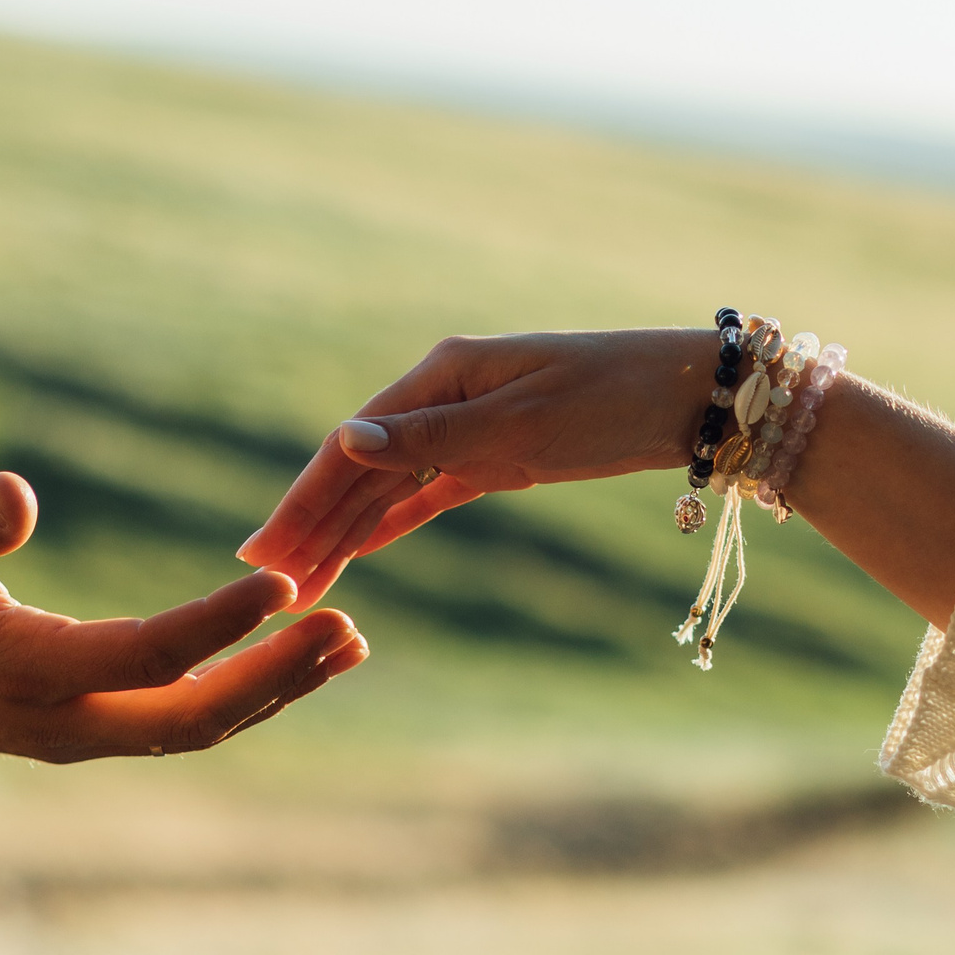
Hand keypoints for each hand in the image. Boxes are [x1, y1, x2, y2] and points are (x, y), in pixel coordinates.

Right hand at [0, 473, 366, 760]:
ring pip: (197, 728)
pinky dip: (246, 694)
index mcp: (27, 672)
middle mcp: (64, 722)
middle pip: (193, 718)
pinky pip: (182, 722)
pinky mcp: (91, 732)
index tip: (281, 585)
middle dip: (275, 678)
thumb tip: (19, 492)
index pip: (144, 655)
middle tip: (348, 629)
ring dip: (275, 689)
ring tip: (349, 643)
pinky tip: (299, 661)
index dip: (216, 624)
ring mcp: (81, 737)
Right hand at [236, 328, 715, 605]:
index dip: (303, 500)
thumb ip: (431, 437)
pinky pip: (431, 491)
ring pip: (392, 486)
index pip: (351, 446)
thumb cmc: (613, 397)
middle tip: (264, 582)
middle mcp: (444, 394)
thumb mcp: (521, 423)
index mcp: (441, 372)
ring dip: (346, 532)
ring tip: (303, 582)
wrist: (693, 396)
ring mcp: (470, 424)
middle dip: (312, 525)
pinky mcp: (500, 453)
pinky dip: (394, 521)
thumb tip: (344, 441)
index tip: (261, 552)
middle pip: (362, 468)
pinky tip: (358, 551)